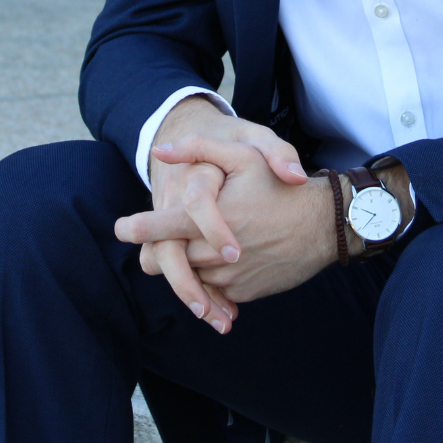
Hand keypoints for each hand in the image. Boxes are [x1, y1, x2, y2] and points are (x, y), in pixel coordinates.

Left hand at [119, 134, 335, 307]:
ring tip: (195, 246)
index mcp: (207, 219)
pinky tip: (225, 258)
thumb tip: (160, 151)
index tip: (120, 228)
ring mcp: (227, 277)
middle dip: (157, 250)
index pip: (157, 229)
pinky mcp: (242, 293)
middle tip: (158, 239)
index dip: (134, 228)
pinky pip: (214, 290)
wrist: (323, 226)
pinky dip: (212, 278)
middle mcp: (213, 253)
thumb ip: (199, 149)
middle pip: (164, 260)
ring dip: (186, 264)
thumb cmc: (281, 187)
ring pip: (188, 278)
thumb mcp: (244, 155)